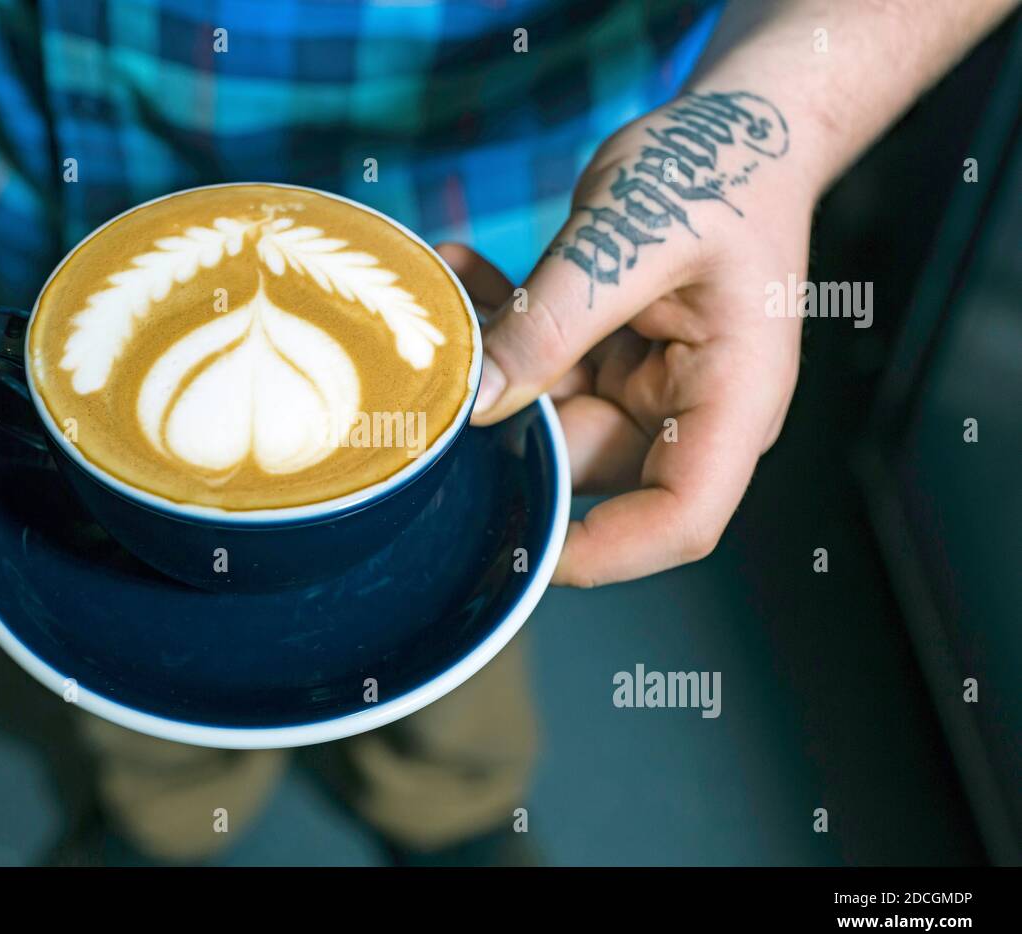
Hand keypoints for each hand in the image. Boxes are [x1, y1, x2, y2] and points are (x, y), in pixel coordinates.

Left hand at [440, 93, 811, 586]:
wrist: (738, 130)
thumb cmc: (717, 170)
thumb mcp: (632, 234)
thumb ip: (556, 320)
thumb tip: (478, 403)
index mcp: (733, 399)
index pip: (681, 519)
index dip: (605, 553)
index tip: (519, 549)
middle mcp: (691, 410)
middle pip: (587, 463)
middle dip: (509, 422)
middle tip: (446, 362)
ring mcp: (647, 388)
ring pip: (547, 415)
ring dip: (494, 361)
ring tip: (450, 292)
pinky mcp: (609, 360)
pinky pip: (540, 371)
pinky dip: (500, 328)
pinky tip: (462, 270)